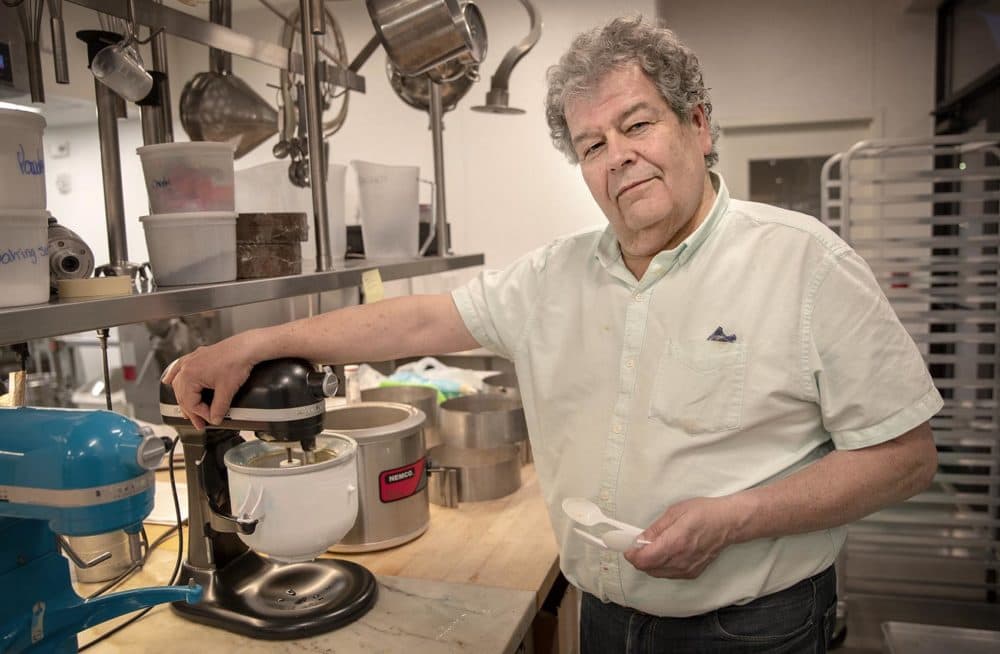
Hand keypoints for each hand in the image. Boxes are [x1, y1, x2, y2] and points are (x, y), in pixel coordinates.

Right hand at [162, 335, 256, 429]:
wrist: (246, 347)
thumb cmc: (236, 363)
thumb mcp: (227, 390)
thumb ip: (219, 408)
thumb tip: (215, 418)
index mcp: (189, 375)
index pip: (190, 403)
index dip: (201, 414)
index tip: (211, 419)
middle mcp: (187, 367)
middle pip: (182, 395)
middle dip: (192, 411)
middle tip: (200, 423)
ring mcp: (191, 360)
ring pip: (179, 383)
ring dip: (183, 398)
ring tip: (187, 410)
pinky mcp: (197, 356)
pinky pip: (179, 368)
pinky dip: (174, 376)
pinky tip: (169, 380)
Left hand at [624, 496, 739, 578]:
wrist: (728, 523)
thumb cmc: (703, 512)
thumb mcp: (675, 512)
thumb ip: (655, 528)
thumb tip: (639, 538)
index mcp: (674, 543)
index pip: (644, 560)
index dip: (631, 555)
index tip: (627, 547)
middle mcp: (680, 560)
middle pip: (648, 569)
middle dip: (639, 558)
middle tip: (638, 545)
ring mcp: (687, 569)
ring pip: (658, 573)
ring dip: (650, 563)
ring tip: (652, 547)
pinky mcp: (693, 573)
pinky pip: (669, 574)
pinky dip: (662, 566)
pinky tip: (666, 553)